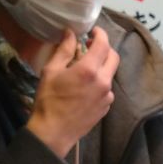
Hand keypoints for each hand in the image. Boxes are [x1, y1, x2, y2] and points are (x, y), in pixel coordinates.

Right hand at [26, 28, 118, 159]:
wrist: (53, 131)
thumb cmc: (48, 100)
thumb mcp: (51, 71)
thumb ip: (64, 50)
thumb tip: (71, 33)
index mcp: (89, 70)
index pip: (104, 44)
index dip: (100, 34)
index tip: (93, 31)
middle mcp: (104, 82)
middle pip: (114, 57)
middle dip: (105, 48)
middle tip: (91, 46)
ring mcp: (108, 96)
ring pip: (110, 74)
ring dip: (101, 67)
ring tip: (83, 69)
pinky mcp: (106, 107)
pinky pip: (107, 89)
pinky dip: (99, 82)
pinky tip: (84, 87)